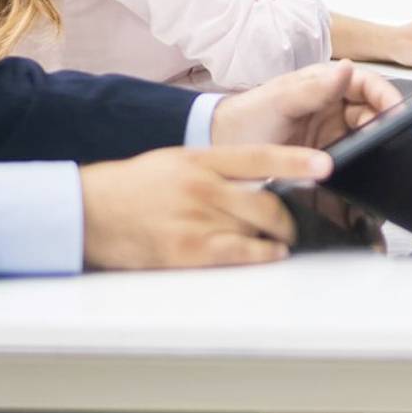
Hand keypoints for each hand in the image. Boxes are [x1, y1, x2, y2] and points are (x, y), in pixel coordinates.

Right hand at [79, 145, 325, 268]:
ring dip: (277, 238)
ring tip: (281, 241)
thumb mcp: (175, 161)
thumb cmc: (131, 187)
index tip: (325, 167)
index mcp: (200, 159)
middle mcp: (202, 186)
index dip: (297, 161)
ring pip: (258, 228)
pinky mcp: (186, 250)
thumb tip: (259, 177)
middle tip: (296, 223)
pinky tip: (269, 254)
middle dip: (288, 217)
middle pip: (268, 202)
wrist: (86, 211)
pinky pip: (239, 253)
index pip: (261, 157)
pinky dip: (261, 255)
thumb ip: (217, 167)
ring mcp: (195, 218)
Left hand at [211, 59, 403, 151]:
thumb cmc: (246, 117)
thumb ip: (314, 87)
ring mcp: (334, 133)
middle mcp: (335, 106)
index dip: (387, 96)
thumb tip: (347, 68)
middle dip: (385, 124)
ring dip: (377, 146)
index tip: (397, 112)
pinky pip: (355, 160)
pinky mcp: (330, 158)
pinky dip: (364, 165)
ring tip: (376, 158)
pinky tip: (365, 172)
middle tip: (385, 140)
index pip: (369, 84)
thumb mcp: (279, 100)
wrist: (219, 150)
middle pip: (375, 112)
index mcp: (327, 83)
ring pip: (370, 137)